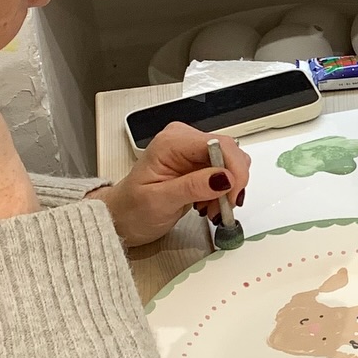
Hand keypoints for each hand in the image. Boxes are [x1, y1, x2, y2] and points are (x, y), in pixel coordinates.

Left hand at [90, 123, 249, 247]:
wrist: (123, 216)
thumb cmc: (132, 208)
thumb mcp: (160, 201)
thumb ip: (193, 187)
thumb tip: (224, 177)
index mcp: (171, 142)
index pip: (219, 144)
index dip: (234, 168)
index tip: (233, 194)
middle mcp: (184, 141)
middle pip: (229, 152)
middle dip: (232, 183)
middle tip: (223, 206)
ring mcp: (193, 152)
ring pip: (232, 164)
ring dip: (229, 190)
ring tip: (211, 208)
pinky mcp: (200, 164)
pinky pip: (227, 173)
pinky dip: (225, 192)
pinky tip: (209, 204)